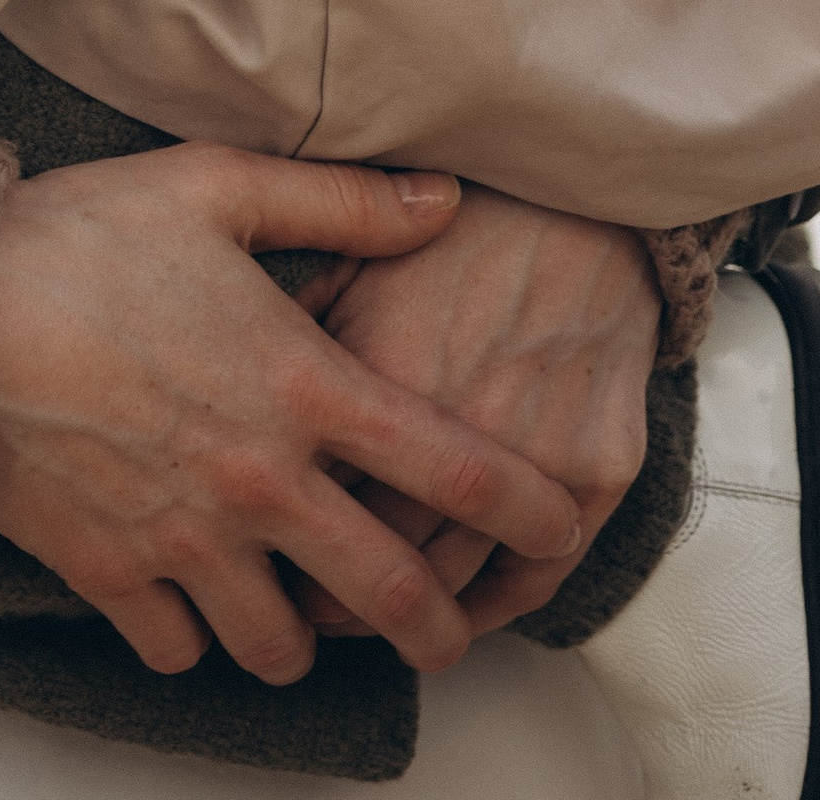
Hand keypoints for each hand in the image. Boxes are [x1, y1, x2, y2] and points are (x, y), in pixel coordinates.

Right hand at [0, 147, 580, 684]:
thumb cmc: (80, 235)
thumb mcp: (215, 187)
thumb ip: (341, 204)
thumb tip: (443, 200)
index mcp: (299, 385)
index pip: (450, 469)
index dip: (526, 508)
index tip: (558, 525)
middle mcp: (259, 481)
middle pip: (388, 596)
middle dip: (437, 629)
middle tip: (444, 630)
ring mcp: (186, 541)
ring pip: (280, 647)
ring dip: (302, 636)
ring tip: (300, 609)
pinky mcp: (112, 575)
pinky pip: (179, 649)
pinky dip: (192, 635)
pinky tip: (192, 595)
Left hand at [295, 183, 659, 635]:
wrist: (575, 198)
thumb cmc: (451, 225)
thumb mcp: (349, 258)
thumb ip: (287, 325)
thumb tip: (220, 380)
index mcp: (382, 372)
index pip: (312, 497)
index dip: (276, 540)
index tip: (254, 555)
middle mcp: (459, 421)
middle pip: (379, 558)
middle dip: (333, 599)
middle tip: (303, 614)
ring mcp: (536, 453)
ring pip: (457, 580)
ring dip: (412, 618)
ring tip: (377, 623)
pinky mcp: (599, 468)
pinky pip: (541, 573)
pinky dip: (497, 607)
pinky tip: (462, 613)